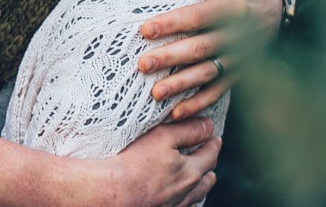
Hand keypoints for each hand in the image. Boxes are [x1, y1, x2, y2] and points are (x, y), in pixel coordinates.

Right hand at [92, 117, 221, 206]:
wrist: (111, 192)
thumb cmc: (134, 163)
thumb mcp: (163, 137)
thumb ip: (188, 131)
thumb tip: (209, 126)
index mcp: (191, 172)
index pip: (210, 155)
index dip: (213, 144)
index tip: (215, 138)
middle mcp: (186, 193)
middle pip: (206, 179)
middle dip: (209, 166)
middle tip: (209, 157)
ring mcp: (173, 206)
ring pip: (195, 196)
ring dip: (200, 186)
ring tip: (201, 180)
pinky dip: (185, 200)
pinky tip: (180, 197)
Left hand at [138, 0, 282, 119]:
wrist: (273, 5)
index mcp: (232, 6)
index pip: (198, 17)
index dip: (172, 23)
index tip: (145, 29)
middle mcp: (236, 35)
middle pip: (199, 49)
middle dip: (170, 58)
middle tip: (143, 64)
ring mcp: (237, 57)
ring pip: (206, 73)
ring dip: (181, 85)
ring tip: (155, 92)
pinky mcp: (236, 72)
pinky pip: (217, 91)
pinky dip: (198, 103)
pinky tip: (176, 113)